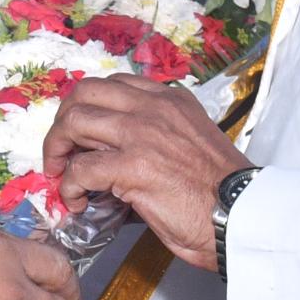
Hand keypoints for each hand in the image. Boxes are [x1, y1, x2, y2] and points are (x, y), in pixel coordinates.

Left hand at [44, 74, 248, 271]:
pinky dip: (69, 186)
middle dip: (62, 122)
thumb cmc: (220, 190)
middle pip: (84, 93)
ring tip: (60, 174)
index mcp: (170, 100)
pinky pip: (81, 168)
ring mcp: (142, 134)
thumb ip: (156, 135)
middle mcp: (154, 108)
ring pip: (75, 122)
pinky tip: (76, 200)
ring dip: (56, 150)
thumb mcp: (190, 141)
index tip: (82, 134)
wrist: (243, 214)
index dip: (88, 107)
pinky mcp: (134, 167)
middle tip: (60, 151)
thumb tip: (114, 155)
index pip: (113, 85)